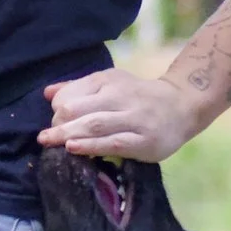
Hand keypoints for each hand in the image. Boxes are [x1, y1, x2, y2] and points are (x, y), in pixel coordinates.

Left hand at [39, 69, 207, 162]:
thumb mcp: (111, 83)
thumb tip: (47, 93)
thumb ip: (79, 88)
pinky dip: (90, 146)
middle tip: (47, 136)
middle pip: (78, 110)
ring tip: (49, 142)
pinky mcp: (144, 141)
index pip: (73, 93)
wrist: (182, 106)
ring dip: (67, 135)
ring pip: (93, 126)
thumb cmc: (140, 97)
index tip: (54, 119)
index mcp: (110, 81)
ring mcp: (134, 120)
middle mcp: (122, 97)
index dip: (57, 108)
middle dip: (58, 124)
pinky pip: (113, 143)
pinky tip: (74, 148)